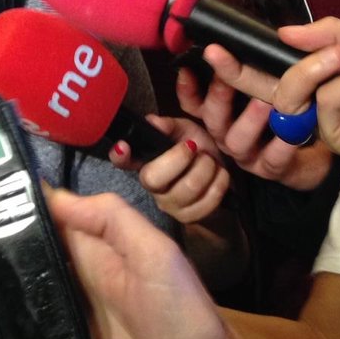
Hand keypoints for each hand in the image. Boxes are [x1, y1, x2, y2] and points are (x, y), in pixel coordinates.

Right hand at [0, 189, 262, 338]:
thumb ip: (112, 218)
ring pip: (13, 313)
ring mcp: (68, 323)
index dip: (0, 221)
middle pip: (14, 270)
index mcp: (89, 250)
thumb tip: (56, 194)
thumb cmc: (188, 316)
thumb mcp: (158, 254)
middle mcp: (73, 283)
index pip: (37, 224)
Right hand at [109, 116, 230, 222]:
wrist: (220, 172)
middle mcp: (151, 185)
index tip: (123, 146)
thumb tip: (152, 121)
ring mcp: (168, 204)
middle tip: (194, 147)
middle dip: (180, 158)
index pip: (121, 161)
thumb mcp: (185, 130)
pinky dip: (219, 182)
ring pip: (187, 188)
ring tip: (209, 161)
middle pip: (154, 178)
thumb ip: (169, 126)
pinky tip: (219, 174)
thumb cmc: (198, 149)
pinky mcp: (188, 217)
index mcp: (144, 161)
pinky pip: (206, 202)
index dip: (119, 156)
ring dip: (206, 168)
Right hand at [180, 57, 333, 190]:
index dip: (187, 88)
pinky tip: (296, 129)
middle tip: (227, 74)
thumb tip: (236, 39)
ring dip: (250, 119)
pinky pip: (273, 158)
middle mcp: (227, 133)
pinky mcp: (271, 169)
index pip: (193, 102)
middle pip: (211, 117)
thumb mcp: (268, 81)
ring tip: (266, 101)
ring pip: (237, 139)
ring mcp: (247, 154)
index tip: (189, 67)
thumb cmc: (288, 105)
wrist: (318, 146)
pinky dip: (283, 143)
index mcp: (222, 112)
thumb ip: (252, 66)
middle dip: (218, 94)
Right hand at [270, 17, 339, 167]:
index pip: (276, 69)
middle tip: (296, 52)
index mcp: (321, 76)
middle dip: (266, 69)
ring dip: (314, 69)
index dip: (256, 62)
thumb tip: (284, 32)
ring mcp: (323, 119)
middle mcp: (315, 98)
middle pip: (272, 85)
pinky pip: (326, 102)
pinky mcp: (335, 135)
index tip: (243, 46)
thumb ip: (330, 33)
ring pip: (291, 95)